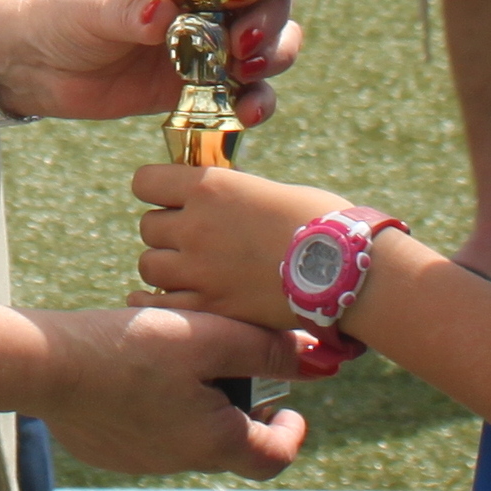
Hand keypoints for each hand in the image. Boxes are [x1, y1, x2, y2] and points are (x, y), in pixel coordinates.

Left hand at [0, 0, 309, 123]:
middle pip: (269, 1)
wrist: (36, 66)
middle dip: (271, 21)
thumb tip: (160, 14)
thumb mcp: (89, 6)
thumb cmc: (61, 15)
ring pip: (269, 46)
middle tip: (243, 44)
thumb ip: (127, 10)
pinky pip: (246, 93)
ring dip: (272, 58)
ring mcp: (208, 43)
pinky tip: (247, 113)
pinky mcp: (200, 87)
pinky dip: (256, 102)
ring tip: (245, 74)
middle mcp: (207, 0)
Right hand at [33, 303, 306, 479]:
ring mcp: (138, 460)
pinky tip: (138, 367)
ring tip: (180, 355)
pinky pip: (147, 432)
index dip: (291, 433)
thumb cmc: (133, 346)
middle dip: (240, 404)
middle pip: (229, 442)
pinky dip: (157, 405)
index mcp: (213, 441)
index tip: (290, 407)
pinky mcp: (106, 449)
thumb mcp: (209, 336)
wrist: (49, 365)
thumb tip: (318, 361)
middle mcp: (178, 461)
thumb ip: (265, 350)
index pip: (274, 458)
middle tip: (231, 362)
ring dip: (197, 403)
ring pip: (187, 436)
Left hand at [133, 162, 344, 330]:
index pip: (146, 182)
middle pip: (148, 227)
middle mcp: (195, 226)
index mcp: (209, 187)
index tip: (172, 199)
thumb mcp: (266, 190)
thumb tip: (212, 202)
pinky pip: (160, 304)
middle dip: (167, 232)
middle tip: (192, 239)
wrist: (345, 269)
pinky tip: (176, 299)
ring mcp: (199, 270)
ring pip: (150, 265)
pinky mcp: (210, 308)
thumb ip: (228, 197)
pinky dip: (162, 302)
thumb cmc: (319, 221)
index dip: (157, 190)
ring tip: (192, 270)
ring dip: (167, 266)